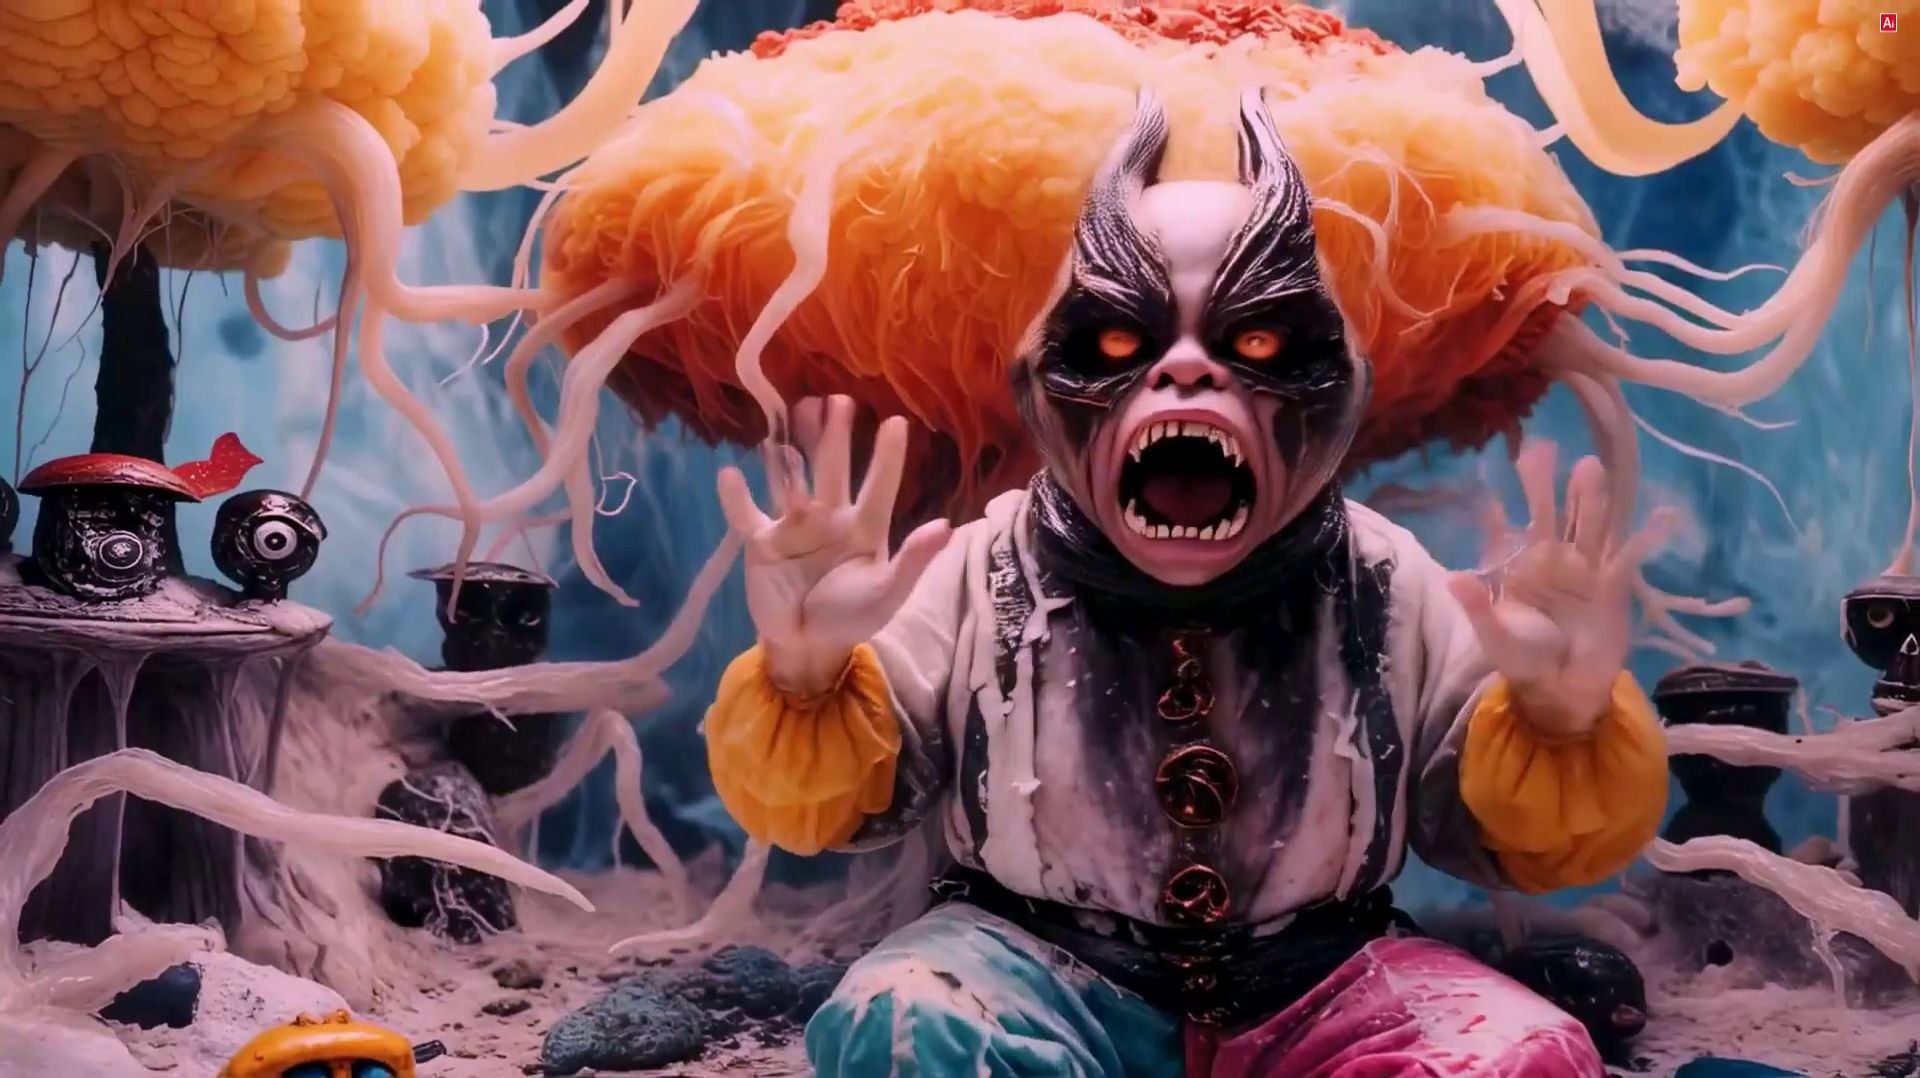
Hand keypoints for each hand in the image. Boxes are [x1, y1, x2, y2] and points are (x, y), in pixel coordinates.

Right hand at [717, 395, 952, 695]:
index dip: (887, 458)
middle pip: (832, 470)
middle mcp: (830, 516)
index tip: (896, 422)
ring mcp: (794, 525)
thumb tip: (946, 526)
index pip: (879, 487)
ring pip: (791, 480)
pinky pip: (746, 517)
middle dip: (834, 437)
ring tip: (792, 413)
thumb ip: (913, 560)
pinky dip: (736, 499)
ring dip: (790, 451)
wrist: (808, 645)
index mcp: (865, 527)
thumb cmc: (853, 615)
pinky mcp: (762, 542)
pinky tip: (728, 473)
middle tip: (837, 399)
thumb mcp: (888, 593)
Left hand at [1446, 443, 1670, 736]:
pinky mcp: (1613, 586)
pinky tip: (1662, 515)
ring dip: (1588, 499)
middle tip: (1543, 448)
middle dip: (1545, 486)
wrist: (1563, 688)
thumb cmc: (1523, 659)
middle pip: (1549, 516)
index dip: (1503, 505)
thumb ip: (1479, 607)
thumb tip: (1452, 578)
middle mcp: (1551, 560)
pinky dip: (1644, 537)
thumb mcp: (1495, 636)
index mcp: (1518, 569)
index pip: (1508, 530)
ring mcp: (1585, 569)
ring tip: (1588, 466)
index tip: (1493, 472)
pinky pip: (1628, 557)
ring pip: (1587, 526)